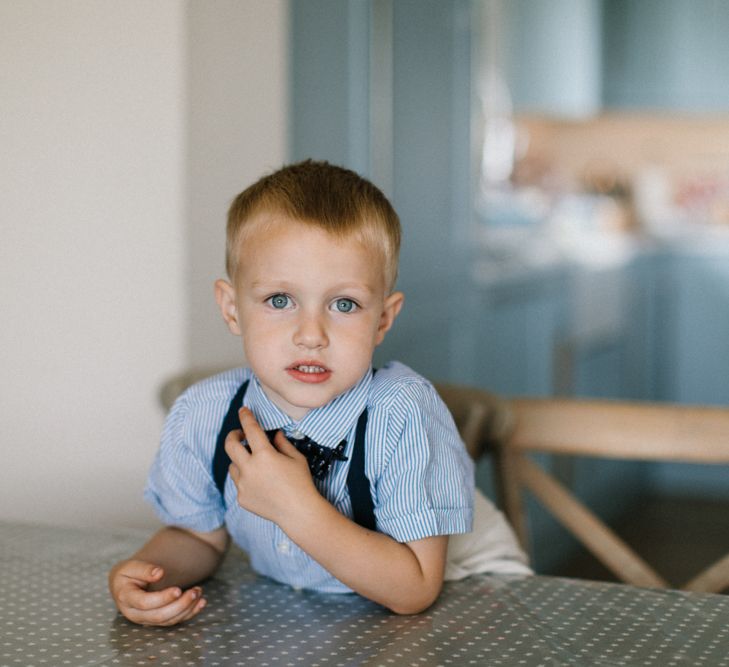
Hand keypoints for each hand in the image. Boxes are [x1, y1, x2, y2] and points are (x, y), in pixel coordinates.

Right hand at [108, 559, 205, 625]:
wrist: (125, 585)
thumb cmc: (128, 574)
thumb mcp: (131, 567)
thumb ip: (143, 569)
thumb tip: (158, 573)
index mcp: (126, 599)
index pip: (145, 603)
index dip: (162, 598)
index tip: (178, 590)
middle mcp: (135, 614)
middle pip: (159, 615)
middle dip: (179, 605)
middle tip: (195, 591)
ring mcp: (147, 619)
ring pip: (168, 620)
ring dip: (187, 608)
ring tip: (198, 591)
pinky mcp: (158, 620)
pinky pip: (174, 620)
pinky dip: (190, 613)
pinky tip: (201, 603)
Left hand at [224, 407, 317, 522]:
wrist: (298, 512)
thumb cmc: (301, 482)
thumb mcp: (296, 458)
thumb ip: (283, 443)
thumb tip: (275, 435)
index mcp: (264, 455)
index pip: (250, 429)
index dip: (246, 417)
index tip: (243, 410)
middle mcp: (249, 469)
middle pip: (230, 445)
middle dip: (233, 435)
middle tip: (240, 435)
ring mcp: (243, 485)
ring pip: (233, 465)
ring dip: (240, 460)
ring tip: (255, 464)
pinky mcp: (241, 498)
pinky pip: (239, 483)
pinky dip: (246, 479)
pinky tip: (261, 484)